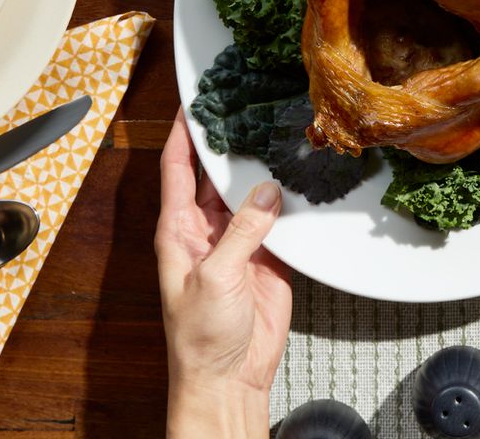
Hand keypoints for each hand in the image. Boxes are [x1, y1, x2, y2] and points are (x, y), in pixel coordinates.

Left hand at [156, 109, 291, 437]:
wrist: (229, 376)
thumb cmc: (200, 336)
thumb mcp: (215, 275)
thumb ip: (242, 230)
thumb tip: (266, 192)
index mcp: (179, 230)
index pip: (176, 169)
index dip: (181, 135)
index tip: (190, 102)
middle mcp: (207, 231)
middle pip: (217, 175)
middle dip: (229, 144)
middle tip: (247, 107)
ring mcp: (239, 243)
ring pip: (252, 194)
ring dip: (264, 172)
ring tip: (281, 136)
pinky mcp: (269, 259)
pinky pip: (281, 221)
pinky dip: (291, 203)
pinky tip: (303, 182)